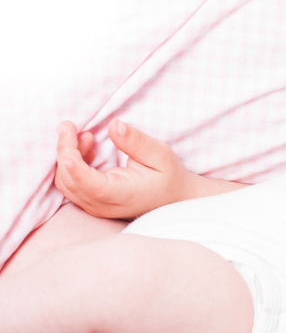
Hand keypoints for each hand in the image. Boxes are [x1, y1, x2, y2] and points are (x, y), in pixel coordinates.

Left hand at [55, 120, 194, 219]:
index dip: (74, 162)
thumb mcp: (160, 154)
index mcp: (123, 195)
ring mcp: (96, 207)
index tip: (68, 135)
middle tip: (69, 125)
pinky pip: (70, 184)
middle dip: (65, 150)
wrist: (174, 197)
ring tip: (83, 134)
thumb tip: (113, 125)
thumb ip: (137, 141)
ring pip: (66, 183)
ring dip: (67, 156)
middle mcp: (105, 206)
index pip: (89, 184)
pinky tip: (85, 146)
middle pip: (70, 181)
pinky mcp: (92, 203)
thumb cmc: (169, 176)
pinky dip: (70, 164)